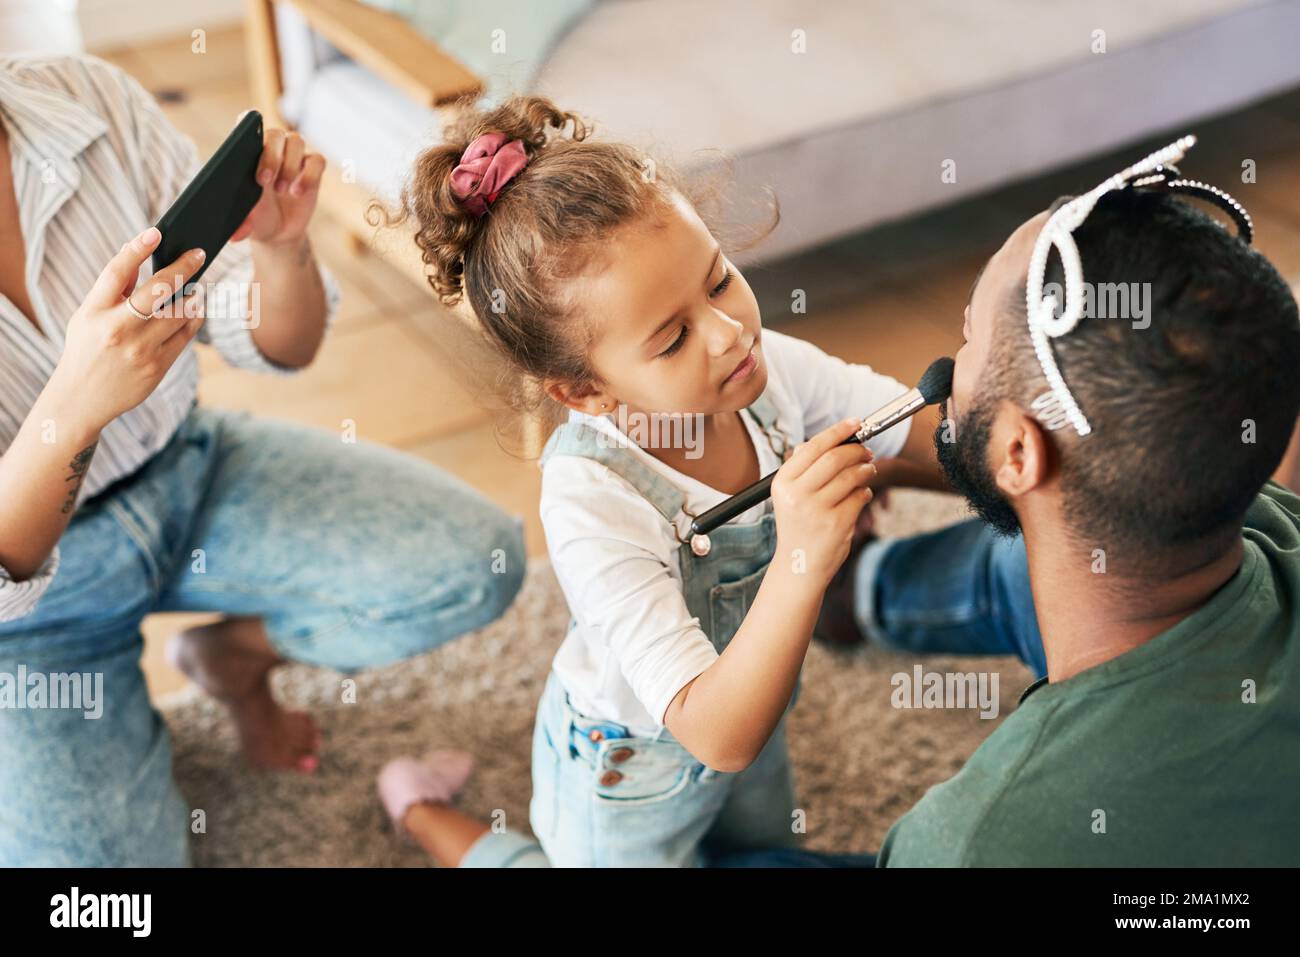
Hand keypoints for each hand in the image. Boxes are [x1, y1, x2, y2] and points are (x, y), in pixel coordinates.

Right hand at [46, 226, 205, 432]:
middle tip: (198, 254)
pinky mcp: (157, 366)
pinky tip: (195, 310)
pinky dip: (193, 319)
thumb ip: (113, 289)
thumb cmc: (86, 349)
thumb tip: (135, 254)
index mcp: (94, 312)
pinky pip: (185, 336)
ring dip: (192, 297)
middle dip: (182, 268)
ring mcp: (139, 349)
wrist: (81, 398)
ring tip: (196, 288)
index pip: (117, 272)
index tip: (155, 232)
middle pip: (157, 290)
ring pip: (179, 313)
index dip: (136, 249)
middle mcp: (117, 329)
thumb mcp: (87, 316)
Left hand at [230, 126, 324, 245]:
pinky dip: (309, 176)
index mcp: (248, 151)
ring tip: (282, 191)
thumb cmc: (257, 219)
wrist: (279, 232)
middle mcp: (272, 148)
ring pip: (296, 141)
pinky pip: (317, 160)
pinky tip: (298, 192)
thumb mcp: (245, 221)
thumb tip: (236, 236)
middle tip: (263, 181)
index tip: (247, 144)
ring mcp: (294, 157)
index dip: (248, 125)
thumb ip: (240, 224)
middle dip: (270, 156)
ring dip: (290, 166)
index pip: (247, 123)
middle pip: (274, 133)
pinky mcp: (312, 168)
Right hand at [769, 418, 875, 587]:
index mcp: (782, 482)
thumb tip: (826, 439)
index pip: (814, 446)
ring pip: (851, 476)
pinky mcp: (836, 524)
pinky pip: (860, 497)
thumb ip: (805, 467)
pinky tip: (861, 495)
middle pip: (835, 458)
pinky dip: (866, 492)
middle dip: (857, 451)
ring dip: (866, 470)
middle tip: (867, 452)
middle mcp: (796, 494)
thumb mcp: (791, 495)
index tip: (856, 422)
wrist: (799, 565)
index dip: (838, 431)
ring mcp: (816, 510)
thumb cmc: (799, 525)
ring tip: (868, 471)